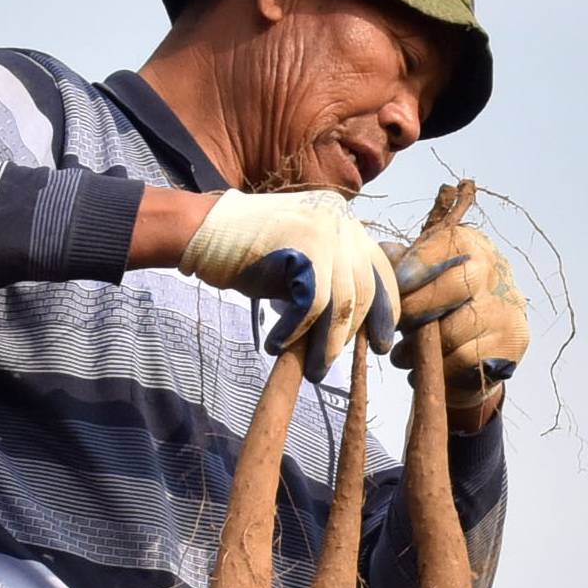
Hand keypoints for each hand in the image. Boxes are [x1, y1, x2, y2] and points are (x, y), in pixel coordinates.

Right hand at [179, 190, 397, 360]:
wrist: (201, 230)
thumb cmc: (247, 253)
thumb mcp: (301, 261)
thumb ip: (331, 281)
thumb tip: (356, 327)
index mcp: (345, 220)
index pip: (379, 269)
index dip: (385, 309)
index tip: (382, 341)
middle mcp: (340, 219)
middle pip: (365, 288)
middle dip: (352, 333)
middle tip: (335, 362)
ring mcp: (322, 229)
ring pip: (341, 301)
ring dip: (327, 343)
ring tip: (313, 368)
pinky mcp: (300, 245)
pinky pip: (312, 303)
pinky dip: (297, 331)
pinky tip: (279, 345)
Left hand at [391, 221, 528, 428]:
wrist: (482, 338)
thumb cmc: (441, 299)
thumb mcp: (420, 273)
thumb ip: (398, 263)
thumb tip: (379, 266)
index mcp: (473, 245)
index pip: (448, 246)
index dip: (417, 265)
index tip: (396, 285)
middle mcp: (497, 272)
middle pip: (455, 286)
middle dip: (416, 309)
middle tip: (394, 326)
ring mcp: (507, 308)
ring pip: (457, 331)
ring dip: (420, 348)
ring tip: (401, 356)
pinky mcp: (511, 343)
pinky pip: (466, 360)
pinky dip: (440, 368)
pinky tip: (427, 368)